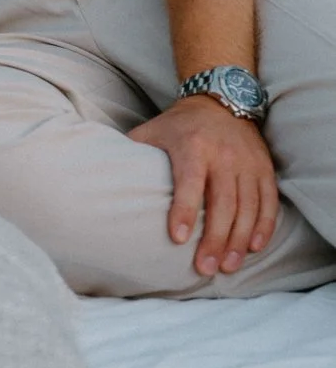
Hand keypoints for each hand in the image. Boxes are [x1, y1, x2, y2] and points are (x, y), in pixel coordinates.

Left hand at [128, 95, 279, 276]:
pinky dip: (264, 226)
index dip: (184, 210)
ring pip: (248, 206)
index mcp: (192, 145)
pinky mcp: (264, 168)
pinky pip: (268, 201)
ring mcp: (247, 162)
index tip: (177, 238)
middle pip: (222, 202)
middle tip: (204, 268)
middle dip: (214, 238)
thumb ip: (132, 151)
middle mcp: (223, 154)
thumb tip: (99, 173)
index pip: (189, 181)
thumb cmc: (180, 125)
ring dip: (238, 240)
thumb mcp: (153, 130)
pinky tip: (253, 248)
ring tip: (227, 266)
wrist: (221, 100)